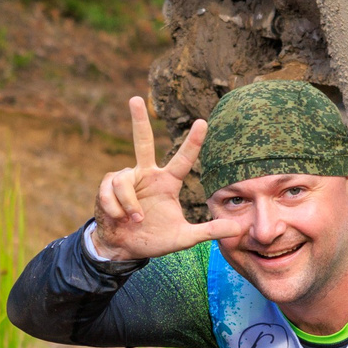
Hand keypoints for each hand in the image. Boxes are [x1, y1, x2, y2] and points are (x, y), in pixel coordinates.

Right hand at [90, 96, 247, 261]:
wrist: (123, 248)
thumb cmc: (153, 239)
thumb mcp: (184, 238)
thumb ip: (209, 231)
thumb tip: (239, 229)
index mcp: (167, 182)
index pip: (183, 159)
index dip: (193, 141)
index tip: (203, 122)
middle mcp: (147, 174)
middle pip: (142, 142)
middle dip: (138, 120)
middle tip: (135, 99)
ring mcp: (127, 179)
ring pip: (125, 180)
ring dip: (129, 203)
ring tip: (134, 220)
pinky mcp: (108, 187)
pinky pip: (111, 191)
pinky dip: (116, 208)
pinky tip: (119, 218)